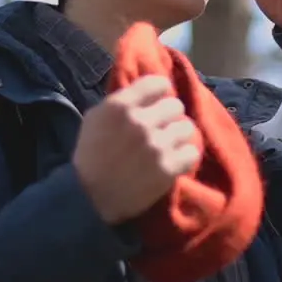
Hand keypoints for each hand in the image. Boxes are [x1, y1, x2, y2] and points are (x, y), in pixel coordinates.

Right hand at [72, 75, 200, 224]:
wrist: (90, 197)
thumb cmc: (91, 155)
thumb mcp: (95, 118)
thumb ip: (121, 100)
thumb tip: (147, 89)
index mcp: (120, 106)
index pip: (159, 83)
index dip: (160, 93)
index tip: (157, 101)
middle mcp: (141, 123)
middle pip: (176, 105)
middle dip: (168, 116)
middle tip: (161, 127)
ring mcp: (157, 146)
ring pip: (187, 128)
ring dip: (178, 135)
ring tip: (169, 144)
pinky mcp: (168, 169)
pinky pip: (191, 152)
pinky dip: (184, 156)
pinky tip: (174, 160)